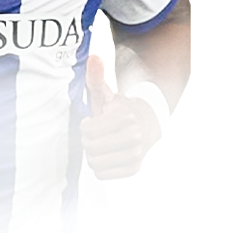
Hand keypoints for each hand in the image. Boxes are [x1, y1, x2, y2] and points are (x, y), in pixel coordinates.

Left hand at [80, 54, 159, 179]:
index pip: (88, 130)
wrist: (146, 124)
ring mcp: (136, 154)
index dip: (85, 126)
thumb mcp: (106, 94)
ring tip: (101, 143)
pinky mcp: (134, 169)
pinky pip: (103, 175)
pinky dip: (100, 167)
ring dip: (93, 154)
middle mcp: (134, 137)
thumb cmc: (120, 109)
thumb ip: (96, 78)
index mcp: (126, 117)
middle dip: (88, 141)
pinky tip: (107, 154)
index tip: (92, 120)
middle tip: (96, 133)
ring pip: (95, 163)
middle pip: (90, 148)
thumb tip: (93, 57)